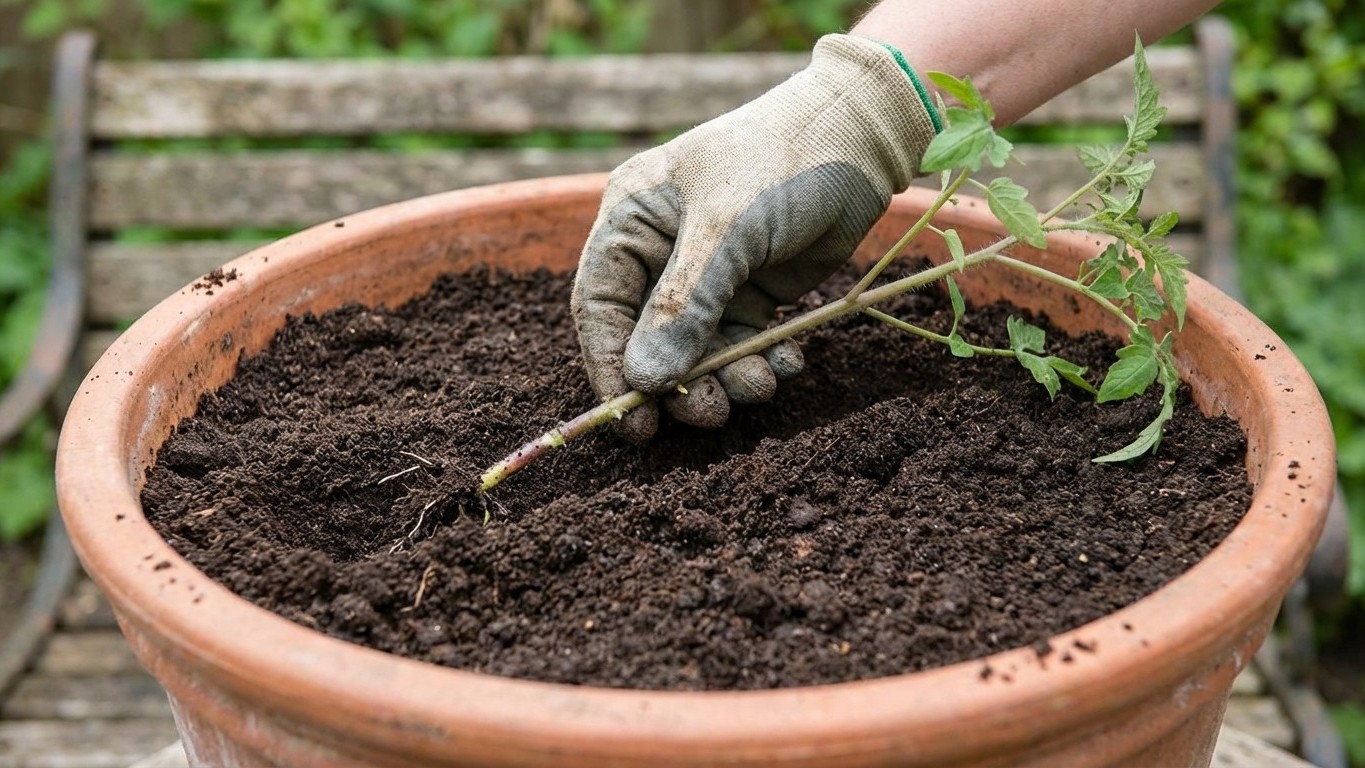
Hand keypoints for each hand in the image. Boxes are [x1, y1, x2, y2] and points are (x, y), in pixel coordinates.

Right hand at [571, 34, 938, 440]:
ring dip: (725, 378)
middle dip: (678, 383)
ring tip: (760, 385)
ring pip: (696, 352)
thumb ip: (685, 305)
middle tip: (708, 415)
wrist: (861, 139)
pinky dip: (759, 362)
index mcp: (631, 220)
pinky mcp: (749, 292)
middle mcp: (660, 251)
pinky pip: (739, 345)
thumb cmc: (781, 162)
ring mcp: (706, 276)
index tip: (631, 420)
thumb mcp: (728, 229)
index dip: (609, 366)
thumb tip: (643, 381)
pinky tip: (787, 364)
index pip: (600, 305)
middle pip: (647, 340)